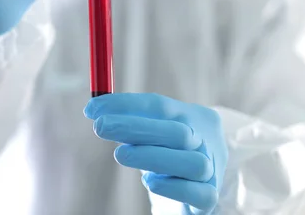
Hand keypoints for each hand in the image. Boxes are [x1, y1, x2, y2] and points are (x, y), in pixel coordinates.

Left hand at [84, 93, 227, 213]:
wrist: (205, 179)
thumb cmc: (171, 149)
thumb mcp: (155, 128)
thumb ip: (131, 117)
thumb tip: (94, 109)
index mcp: (192, 116)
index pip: (159, 105)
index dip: (125, 105)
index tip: (93, 108)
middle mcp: (206, 140)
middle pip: (178, 131)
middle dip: (136, 128)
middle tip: (100, 127)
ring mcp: (212, 170)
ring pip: (194, 163)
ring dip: (154, 157)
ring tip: (120, 155)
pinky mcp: (209, 198)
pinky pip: (202, 195)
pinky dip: (174, 189)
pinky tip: (150, 182)